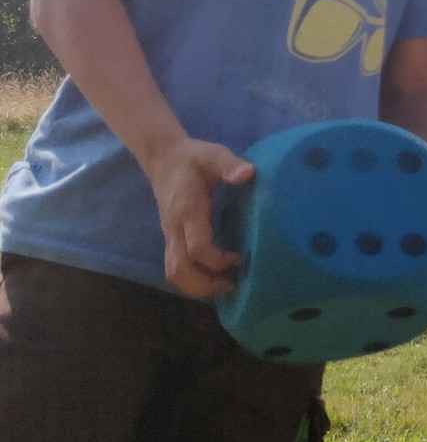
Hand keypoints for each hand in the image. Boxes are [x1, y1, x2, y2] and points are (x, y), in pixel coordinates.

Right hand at [143, 138, 252, 298]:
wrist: (163, 158)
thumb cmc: (193, 158)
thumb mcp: (212, 154)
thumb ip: (228, 164)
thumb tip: (248, 174)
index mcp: (188, 211)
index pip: (196, 248)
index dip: (217, 261)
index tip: (240, 258)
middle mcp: (175, 229)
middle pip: (178, 270)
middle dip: (204, 285)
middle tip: (233, 286)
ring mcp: (170, 235)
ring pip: (174, 273)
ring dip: (198, 286)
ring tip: (226, 286)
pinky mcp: (172, 238)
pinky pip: (177, 266)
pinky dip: (194, 278)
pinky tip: (216, 277)